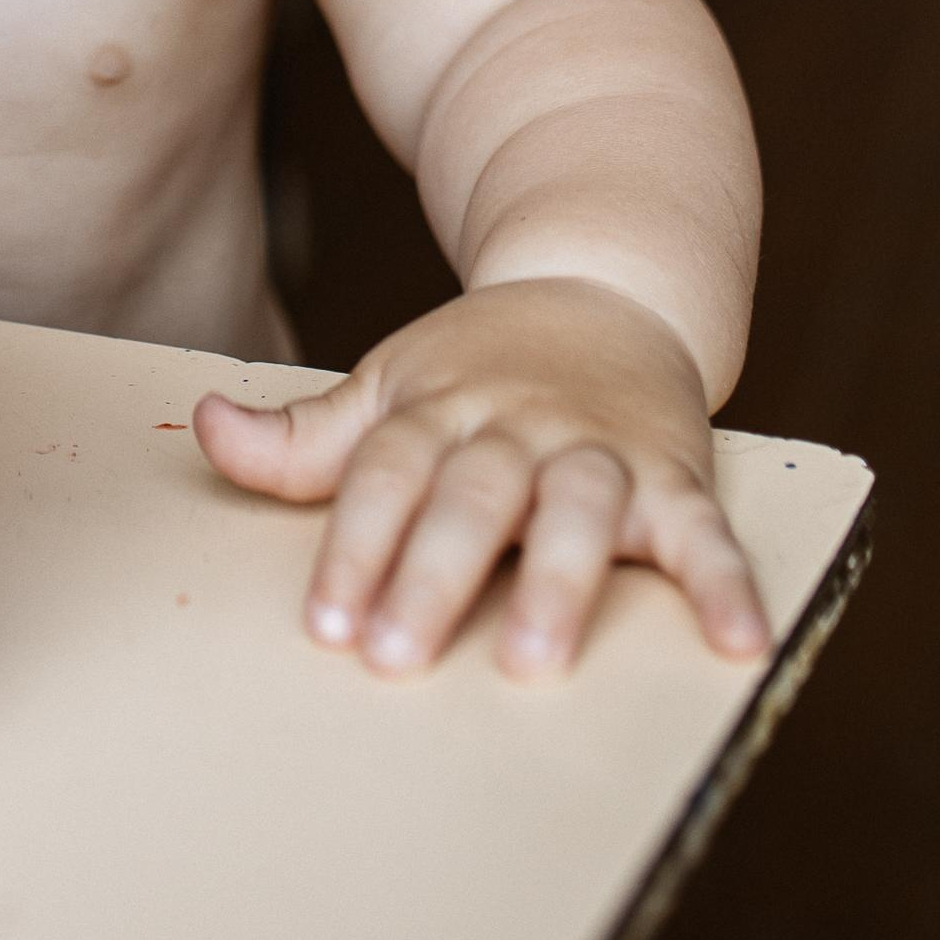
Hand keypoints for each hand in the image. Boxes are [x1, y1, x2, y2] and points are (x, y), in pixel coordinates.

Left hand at [193, 276, 769, 679]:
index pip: (386, 474)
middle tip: (395, 656)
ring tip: (536, 658)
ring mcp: (599, 449)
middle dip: (433, 574)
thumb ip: (304, 434)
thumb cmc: (481, 364)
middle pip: (471, 496)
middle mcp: (518, 426)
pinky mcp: (674, 474)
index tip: (325, 622)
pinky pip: (705, 530)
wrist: (605, 281)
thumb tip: (202, 426)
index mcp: (440, 408)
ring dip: (559, 580)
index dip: (355, 544)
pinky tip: (738, 640)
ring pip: (578, 508)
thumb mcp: (390, 385)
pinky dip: (727, 582)